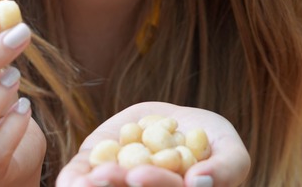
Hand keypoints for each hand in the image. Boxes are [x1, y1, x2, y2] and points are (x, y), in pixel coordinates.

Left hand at [57, 102, 249, 186]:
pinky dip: (73, 180)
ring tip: (87, 181)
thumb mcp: (230, 150)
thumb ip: (227, 168)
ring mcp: (120, 185)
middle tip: (107, 176)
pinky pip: (81, 178)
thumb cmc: (211, 141)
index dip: (154, 185)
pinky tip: (71, 182)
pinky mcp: (96, 169)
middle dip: (118, 186)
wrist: (173, 122)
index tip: (138, 175)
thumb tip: (199, 181)